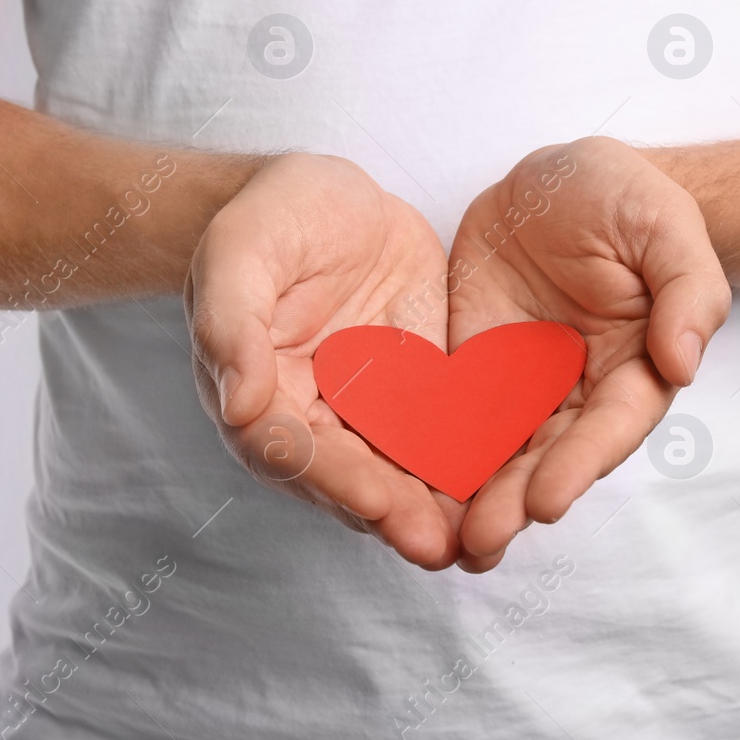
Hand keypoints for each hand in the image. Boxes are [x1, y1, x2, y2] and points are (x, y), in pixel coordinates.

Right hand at [185, 154, 464, 567]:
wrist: (327, 195)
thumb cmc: (269, 218)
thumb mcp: (240, 251)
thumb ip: (230, 322)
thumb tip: (238, 404)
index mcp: (260, 393)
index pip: (291, 450)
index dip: (333, 479)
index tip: (374, 502)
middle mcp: (315, 415)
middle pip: (351, 477)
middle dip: (393, 513)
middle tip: (436, 544)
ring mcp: (370, 406)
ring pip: (400, 468)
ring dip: (434, 507)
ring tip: (477, 538)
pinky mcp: (418, 387)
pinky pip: (444, 430)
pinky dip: (470, 462)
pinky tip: (510, 485)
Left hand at [446, 137, 731, 571]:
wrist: (559, 179)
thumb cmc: (626, 198)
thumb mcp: (666, 225)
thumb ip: (688, 290)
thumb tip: (685, 361)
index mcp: (634, 367)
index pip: (610, 426)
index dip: (580, 464)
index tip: (548, 502)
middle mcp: (578, 391)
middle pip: (550, 456)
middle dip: (517, 501)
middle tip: (482, 540)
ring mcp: (523, 385)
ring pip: (500, 453)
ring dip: (476, 499)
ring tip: (446, 545)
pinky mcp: (472, 370)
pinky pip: (451, 417)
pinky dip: (433, 456)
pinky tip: (404, 490)